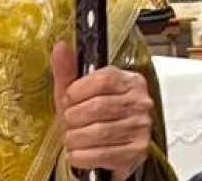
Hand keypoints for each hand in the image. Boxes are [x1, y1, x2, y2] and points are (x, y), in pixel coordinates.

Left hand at [51, 41, 153, 177]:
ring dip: (75, 139)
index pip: (103, 79)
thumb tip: (60, 46)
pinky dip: (81, 156)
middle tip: (69, 122)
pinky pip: (101, 154)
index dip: (78, 91)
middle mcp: (140, 102)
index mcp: (129, 81)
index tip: (68, 99)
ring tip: (73, 138)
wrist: (110, 150)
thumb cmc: (92, 117)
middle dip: (74, 118)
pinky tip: (79, 153)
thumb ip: (68, 70)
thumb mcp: (78, 92)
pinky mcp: (137, 151)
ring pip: (98, 132)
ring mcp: (141, 127)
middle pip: (98, 107)